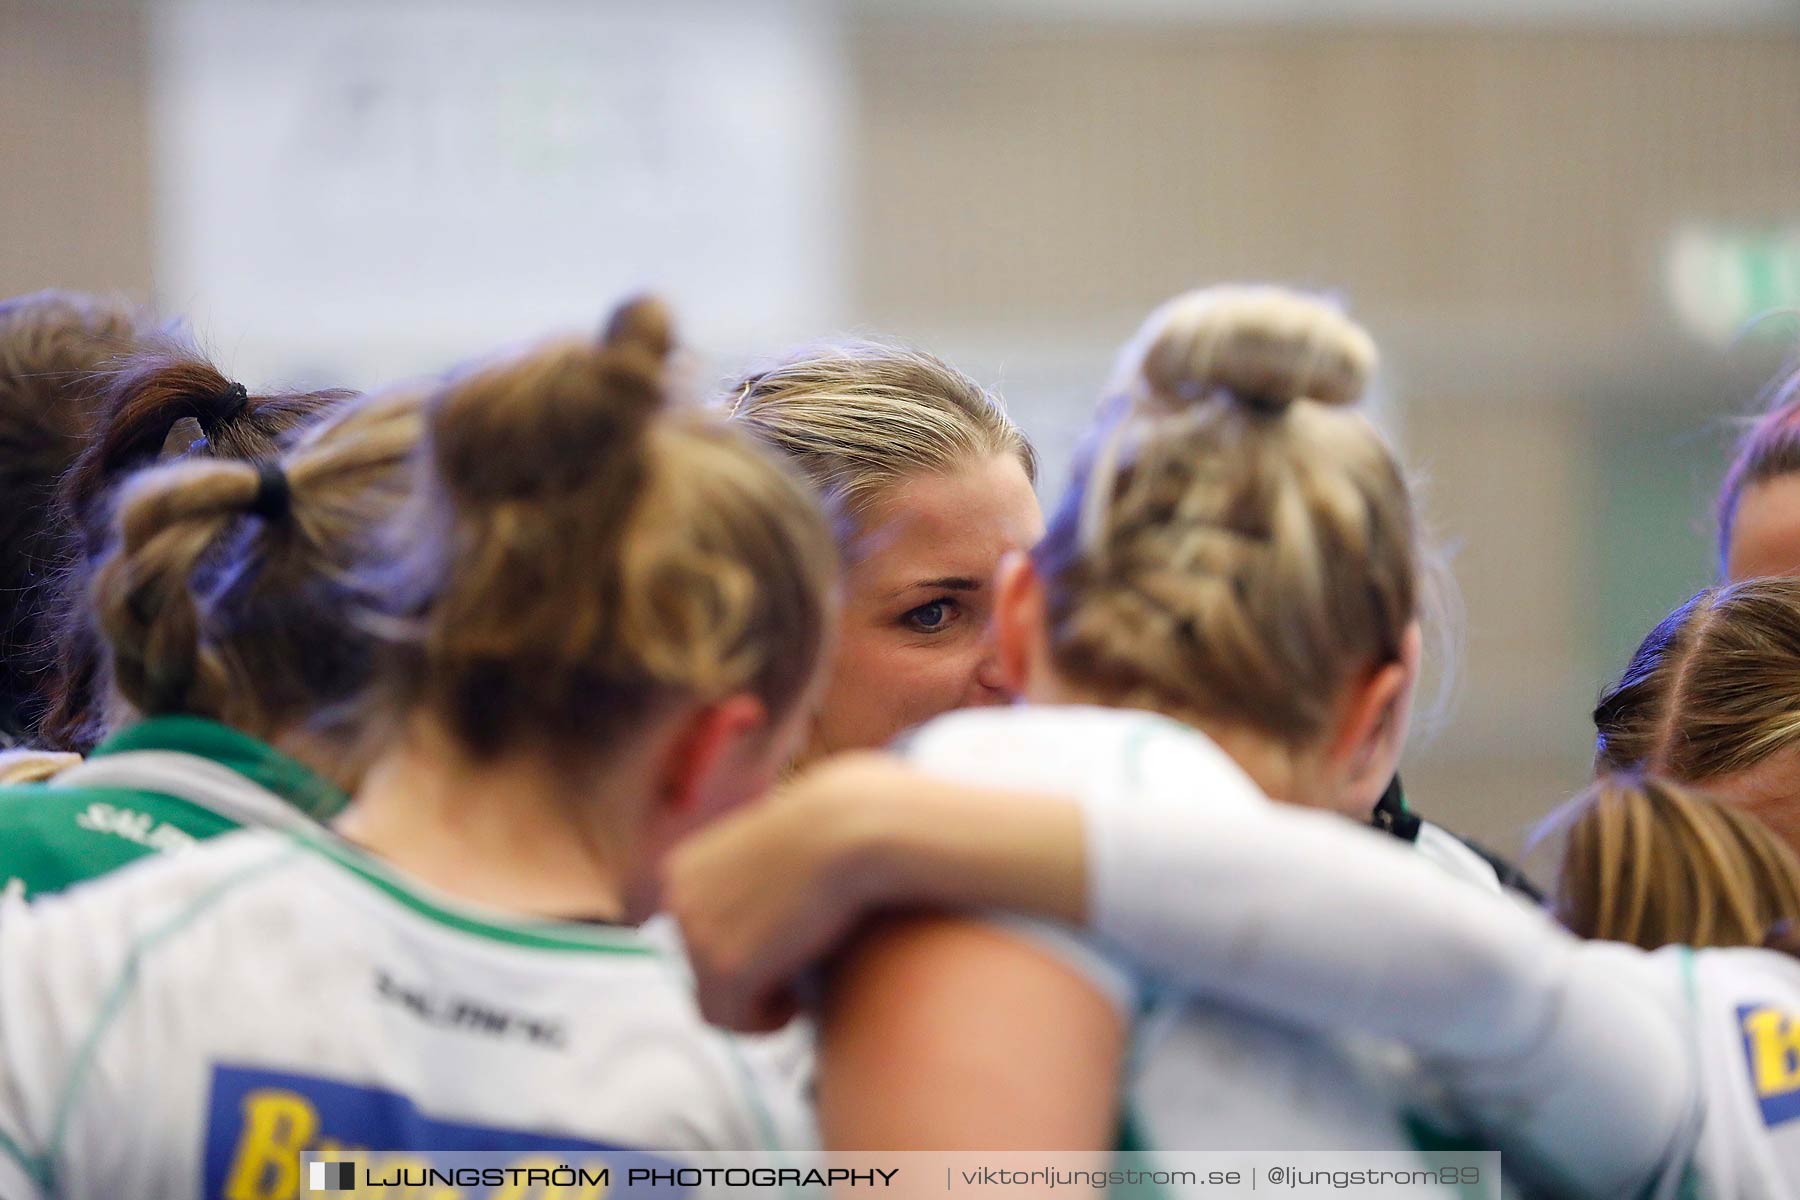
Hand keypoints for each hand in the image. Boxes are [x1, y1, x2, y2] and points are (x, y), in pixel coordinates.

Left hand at [665, 752, 920, 1031]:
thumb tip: (738, 947)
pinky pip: (736, 1022)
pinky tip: (798, 1001)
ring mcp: (696, 936)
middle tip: (792, 975)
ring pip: (716, 1007)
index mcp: (679, 872)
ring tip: (797, 987)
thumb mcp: (764, 860)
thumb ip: (738, 895)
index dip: (737, 955)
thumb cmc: (826, 842)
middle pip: (699, 978)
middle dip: (748, 983)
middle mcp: (676, 903)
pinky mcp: (725, 967)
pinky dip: (768, 1022)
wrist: (849, 831)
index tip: (777, 950)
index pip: (690, 942)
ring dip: (758, 1005)